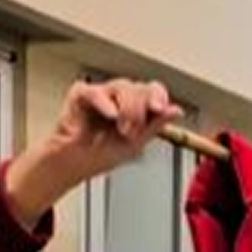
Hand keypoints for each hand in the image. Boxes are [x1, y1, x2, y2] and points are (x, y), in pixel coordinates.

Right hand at [7, 80, 181, 222]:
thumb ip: (155, 125)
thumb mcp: (136, 143)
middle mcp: (119, 97)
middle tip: (132, 132)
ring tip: (122, 130)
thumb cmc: (101, 154)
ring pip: (122, 86)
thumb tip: (176, 111)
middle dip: (140, 111)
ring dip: (127, 110)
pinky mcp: (81, 94)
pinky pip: (96, 91)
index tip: (159, 108)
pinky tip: (111, 115)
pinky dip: (105, 103)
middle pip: (139, 88)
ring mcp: (101, 94)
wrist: (76, 164)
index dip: (158, 96)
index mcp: (135, 107)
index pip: (152, 90)